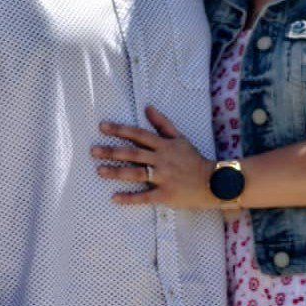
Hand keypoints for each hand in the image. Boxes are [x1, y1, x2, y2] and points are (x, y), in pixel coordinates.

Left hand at [92, 105, 215, 208]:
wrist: (213, 182)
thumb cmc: (193, 159)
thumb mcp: (180, 138)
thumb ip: (162, 123)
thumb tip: (147, 107)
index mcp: (164, 145)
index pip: (138, 134)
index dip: (120, 130)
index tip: (103, 127)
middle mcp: (161, 159)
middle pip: (133, 154)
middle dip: (112, 151)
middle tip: (93, 150)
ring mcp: (163, 178)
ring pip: (136, 174)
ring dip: (116, 172)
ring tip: (99, 171)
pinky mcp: (165, 195)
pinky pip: (144, 197)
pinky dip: (129, 198)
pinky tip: (114, 198)